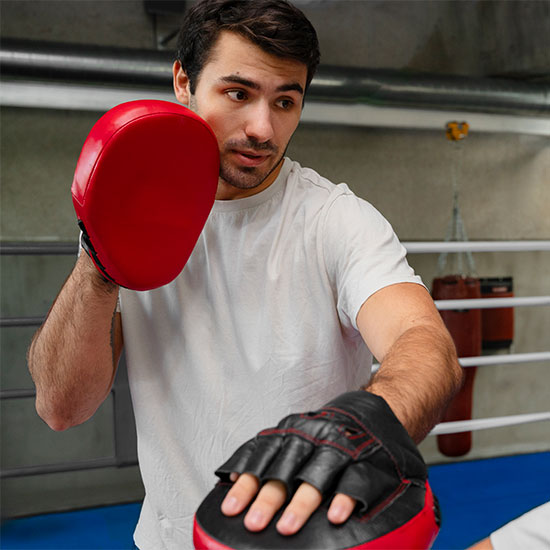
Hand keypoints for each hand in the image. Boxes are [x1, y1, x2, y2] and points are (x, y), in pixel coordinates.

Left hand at [215, 391, 427, 535]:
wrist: (374, 412)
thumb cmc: (327, 432)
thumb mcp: (295, 434)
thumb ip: (269, 454)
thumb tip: (230, 479)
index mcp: (293, 432)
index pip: (264, 456)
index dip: (247, 482)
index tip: (231, 508)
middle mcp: (315, 438)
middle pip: (287, 468)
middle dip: (269, 497)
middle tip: (253, 524)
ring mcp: (342, 448)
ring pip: (319, 475)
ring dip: (302, 502)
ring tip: (287, 527)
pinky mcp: (368, 461)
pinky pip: (356, 480)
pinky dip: (344, 497)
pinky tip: (334, 517)